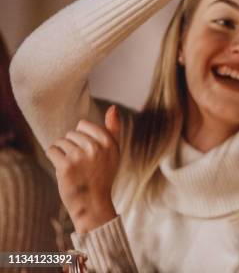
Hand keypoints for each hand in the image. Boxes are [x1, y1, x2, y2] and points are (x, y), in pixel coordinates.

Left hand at [46, 106, 121, 233]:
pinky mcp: (66, 166)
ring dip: (62, 153)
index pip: (83, 125)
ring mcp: (81, 156)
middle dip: (72, 147)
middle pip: (71, 133)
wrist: (93, 204)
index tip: (88, 154)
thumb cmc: (102, 176)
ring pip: (61, 142)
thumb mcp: (113, 151)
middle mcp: (96, 147)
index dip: (82, 138)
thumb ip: (113, 129)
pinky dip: (53, 158)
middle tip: (81, 165)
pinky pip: (52, 150)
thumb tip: (113, 108)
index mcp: (109, 142)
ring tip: (72, 167)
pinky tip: (62, 169)